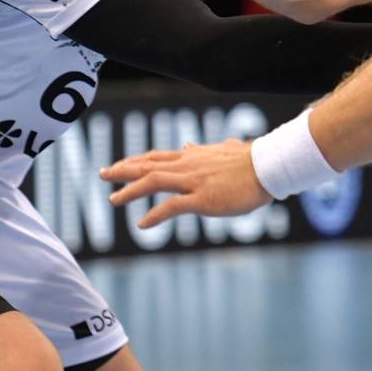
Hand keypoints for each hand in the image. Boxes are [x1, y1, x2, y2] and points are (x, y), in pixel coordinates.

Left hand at [103, 138, 268, 226]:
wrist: (268, 167)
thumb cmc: (250, 160)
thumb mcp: (222, 150)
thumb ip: (203, 151)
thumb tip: (189, 146)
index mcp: (192, 157)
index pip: (156, 157)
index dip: (134, 161)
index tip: (118, 165)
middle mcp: (188, 166)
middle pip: (147, 165)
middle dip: (122, 170)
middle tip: (103, 174)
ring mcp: (194, 181)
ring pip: (153, 181)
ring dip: (130, 190)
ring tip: (113, 199)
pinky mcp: (203, 199)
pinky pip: (172, 206)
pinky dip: (154, 215)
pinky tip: (141, 224)